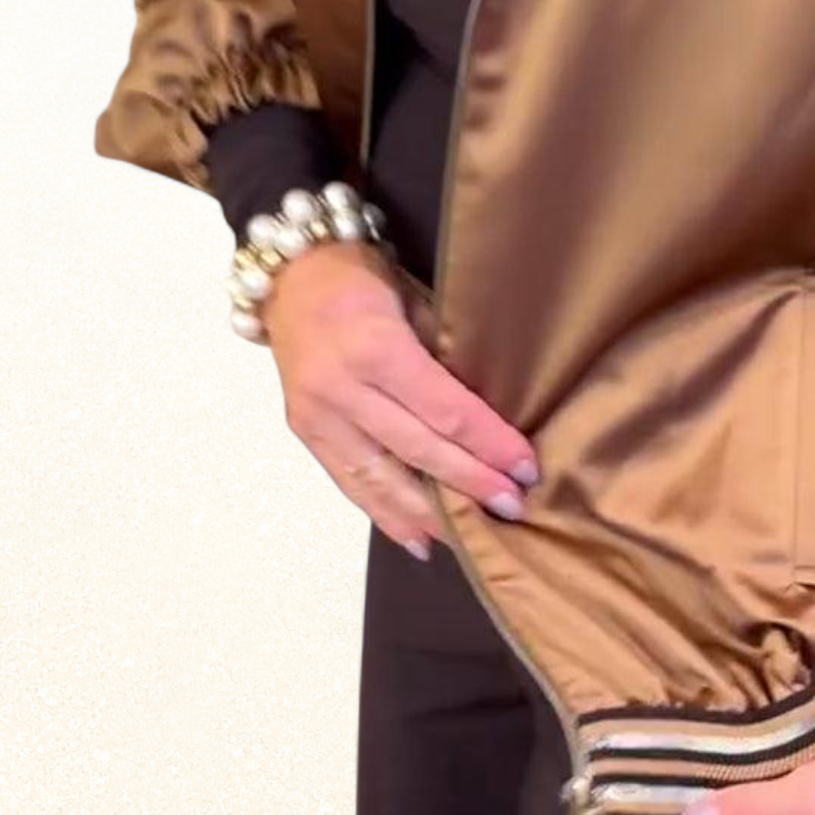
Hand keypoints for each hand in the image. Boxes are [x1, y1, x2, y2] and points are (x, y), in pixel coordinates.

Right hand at [262, 240, 540, 557]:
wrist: (290, 275)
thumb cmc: (364, 280)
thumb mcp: (414, 301)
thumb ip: (445, 355)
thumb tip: (495, 409)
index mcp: (375, 348)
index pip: (443, 409)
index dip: (487, 443)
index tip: (524, 467)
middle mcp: (341, 388)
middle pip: (417, 448)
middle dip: (469, 483)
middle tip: (512, 506)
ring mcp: (317, 415)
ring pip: (379, 478)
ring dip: (428, 514)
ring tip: (470, 538)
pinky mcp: (305, 432)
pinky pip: (348, 482)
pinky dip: (383, 514)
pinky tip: (418, 539)